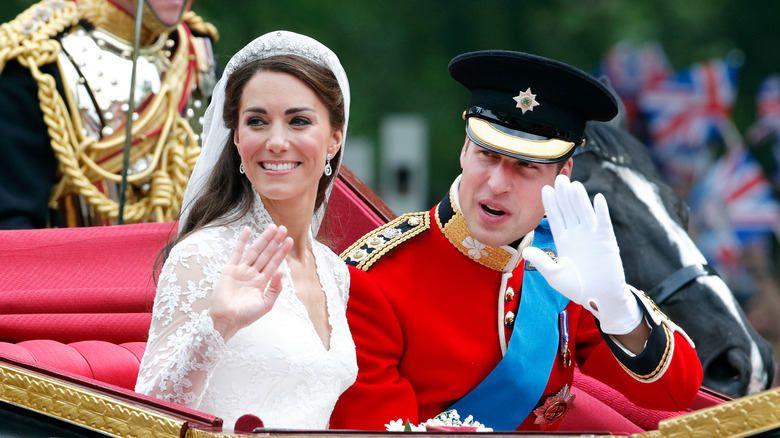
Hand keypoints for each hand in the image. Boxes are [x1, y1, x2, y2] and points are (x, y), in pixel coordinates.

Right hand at [209, 224, 292, 340]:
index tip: (290, 240)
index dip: (281, 252)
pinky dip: (242, 241)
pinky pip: (237, 252)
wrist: (226, 319)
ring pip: (255, 251)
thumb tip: (281, 271)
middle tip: (283, 228)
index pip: (274, 263)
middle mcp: (252, 274)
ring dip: (263, 239)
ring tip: (272, 227)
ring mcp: (241, 270)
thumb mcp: (266, 304)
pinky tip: (247, 230)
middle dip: (275, 242)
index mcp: (262, 282)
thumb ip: (275, 288)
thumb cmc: (246, 315)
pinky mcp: (230, 269)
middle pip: (266, 254)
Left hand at [522, 175, 641, 334]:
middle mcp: (577, 234)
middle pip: (569, 210)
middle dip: (564, 195)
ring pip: (584, 213)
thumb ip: (542, 262)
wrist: (599, 298)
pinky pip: (603, 223)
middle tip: (558, 178)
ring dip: (579, 199)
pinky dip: (601, 211)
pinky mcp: (607, 241)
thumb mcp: (555, 275)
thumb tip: (525, 250)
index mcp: (564, 240)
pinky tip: (598, 198)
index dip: (550, 204)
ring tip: (573, 185)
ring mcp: (592, 236)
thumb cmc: (577, 287)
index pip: (555, 217)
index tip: (545, 189)